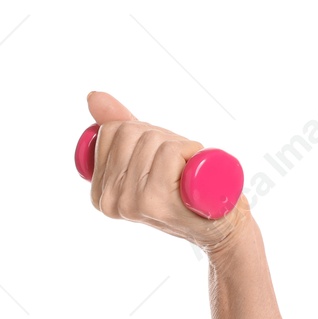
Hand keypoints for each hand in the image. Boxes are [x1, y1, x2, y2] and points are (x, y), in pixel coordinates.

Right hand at [84, 91, 250, 254]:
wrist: (223, 223)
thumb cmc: (187, 187)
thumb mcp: (150, 155)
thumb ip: (118, 127)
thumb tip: (93, 95)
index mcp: (100, 191)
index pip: (112, 130)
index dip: (145, 134)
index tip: (161, 160)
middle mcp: (108, 200)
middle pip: (131, 132)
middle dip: (163, 139)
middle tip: (178, 169)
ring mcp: (129, 202)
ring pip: (152, 139)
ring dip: (180, 146)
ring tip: (186, 174)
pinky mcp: (154, 201)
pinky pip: (169, 151)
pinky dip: (189, 151)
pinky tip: (193, 174)